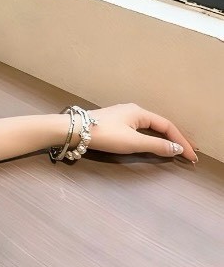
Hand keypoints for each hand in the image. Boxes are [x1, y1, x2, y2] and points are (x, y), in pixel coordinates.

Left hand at [84, 102, 198, 163]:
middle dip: (176, 138)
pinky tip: (153, 143)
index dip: (181, 141)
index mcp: (139, 112)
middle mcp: (133, 110)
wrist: (75, 130)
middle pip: (160, 125)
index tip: (192, 156)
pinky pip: (140, 129)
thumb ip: (155, 145)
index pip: (167, 126)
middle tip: (190, 151)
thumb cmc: (105, 134)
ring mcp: (123, 115)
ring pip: (150, 127)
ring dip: (164, 138)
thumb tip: (177, 148)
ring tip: (176, 149)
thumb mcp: (132, 142)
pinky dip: (151, 137)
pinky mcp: (115, 122)